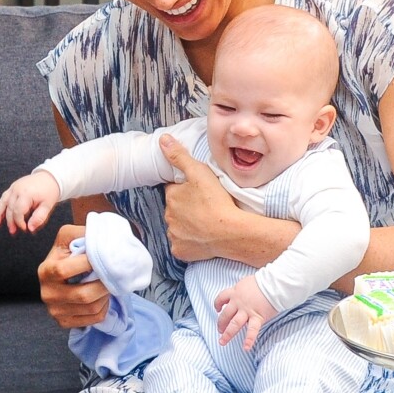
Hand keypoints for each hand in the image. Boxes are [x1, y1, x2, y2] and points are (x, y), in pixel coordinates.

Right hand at [0, 171, 59, 233]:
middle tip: (13, 231)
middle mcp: (18, 189)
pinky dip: (0, 206)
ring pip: (3, 202)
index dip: (19, 222)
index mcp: (27, 194)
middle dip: (11, 221)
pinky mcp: (13, 186)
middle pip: (10, 208)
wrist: (50, 177)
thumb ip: (39, 218)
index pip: (18, 211)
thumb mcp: (48, 205)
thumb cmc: (49, 191)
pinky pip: (4, 197)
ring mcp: (14, 187)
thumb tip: (30, 229)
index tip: (24, 228)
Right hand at [38, 224, 109, 328]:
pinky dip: (104, 307)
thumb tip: (100, 235)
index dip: (87, 264)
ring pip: (91, 307)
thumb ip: (81, 232)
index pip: (65, 270)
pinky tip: (102, 295)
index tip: (103, 256)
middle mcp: (47, 293)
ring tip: (109, 282)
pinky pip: (93, 318)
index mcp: (46, 270)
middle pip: (83, 294)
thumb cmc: (68, 251)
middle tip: (114, 273)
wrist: (63, 272)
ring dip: (106, 295)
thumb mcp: (69, 235)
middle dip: (104, 283)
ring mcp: (55, 310)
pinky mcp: (64, 321)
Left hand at [160, 134, 236, 261]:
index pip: (174, 190)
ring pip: (178, 227)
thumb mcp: (199, 172)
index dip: (185, 190)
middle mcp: (168, 216)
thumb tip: (163, 140)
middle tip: (205, 206)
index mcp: (171, 196)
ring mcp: (174, 235)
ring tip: (206, 221)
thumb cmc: (217, 200)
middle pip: (175, 209)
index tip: (198, 192)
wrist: (230, 232)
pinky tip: (202, 237)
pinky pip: (182, 245)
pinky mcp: (180, 251)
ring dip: (188, 224)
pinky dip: (190, 242)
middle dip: (186, 207)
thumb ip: (179, 156)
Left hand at [214, 275, 277, 350]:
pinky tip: (246, 348)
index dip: (217, 304)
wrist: (274, 283)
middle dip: (221, 323)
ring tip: (222, 341)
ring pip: (234, 324)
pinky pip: (252, 330)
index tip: (218, 309)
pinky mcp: (257, 317)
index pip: (221, 297)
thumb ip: (242, 290)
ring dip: (227, 334)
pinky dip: (249, 340)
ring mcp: (247, 311)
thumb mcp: (247, 282)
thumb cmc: (263, 281)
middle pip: (225, 314)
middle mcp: (238, 302)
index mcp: (235, 292)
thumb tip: (241, 293)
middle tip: (220, 330)